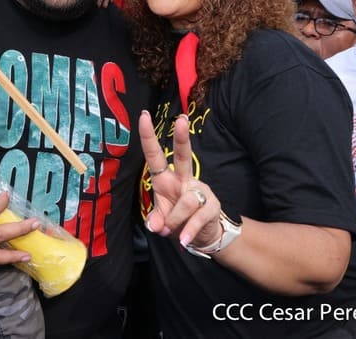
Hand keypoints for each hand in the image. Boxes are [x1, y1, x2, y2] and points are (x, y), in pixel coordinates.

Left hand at [139, 111, 222, 248]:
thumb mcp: (162, 220)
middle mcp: (184, 180)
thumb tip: (154, 226)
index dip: (148, 136)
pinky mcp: (212, 206)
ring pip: (186, 201)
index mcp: (166, 179)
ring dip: (174, 220)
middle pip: (183, 155)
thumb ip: (156, 219)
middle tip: (181, 118)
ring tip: (170, 232)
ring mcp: (200, 191)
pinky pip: (197, 218)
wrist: (205, 236)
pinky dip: (188, 231)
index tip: (144, 115)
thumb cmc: (178, 220)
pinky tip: (183, 240)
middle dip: (182, 137)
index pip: (155, 155)